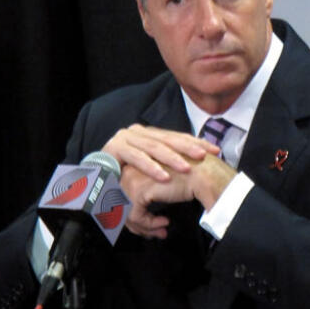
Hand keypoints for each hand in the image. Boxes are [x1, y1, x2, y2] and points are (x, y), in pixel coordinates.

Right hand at [102, 124, 219, 181]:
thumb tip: (196, 158)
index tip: (214, 150)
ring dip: (172, 159)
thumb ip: (167, 159)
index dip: (196, 142)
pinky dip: (151, 168)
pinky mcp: (115, 148)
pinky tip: (163, 176)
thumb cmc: (125, 171)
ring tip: (187, 168)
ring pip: (154, 148)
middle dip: (189, 147)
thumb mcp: (150, 163)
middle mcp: (139, 132)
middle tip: (205, 155)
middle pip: (169, 139)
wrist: (94, 174)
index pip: (177, 136)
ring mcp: (126, 138)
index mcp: (150, 134)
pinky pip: (137, 158)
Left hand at [121, 163, 192, 238]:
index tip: (154, 223)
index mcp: (135, 163)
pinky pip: (136, 217)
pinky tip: (164, 223)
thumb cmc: (194, 175)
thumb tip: (145, 212)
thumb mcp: (167, 181)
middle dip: (140, 224)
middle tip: (157, 232)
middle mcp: (129, 169)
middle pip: (122, 205)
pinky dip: (149, 225)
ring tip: (161, 230)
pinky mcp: (138, 191)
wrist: (205, 175)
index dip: (138, 213)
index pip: (123, 194)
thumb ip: (153, 189)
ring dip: (145, 227)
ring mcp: (132, 179)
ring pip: (126, 213)